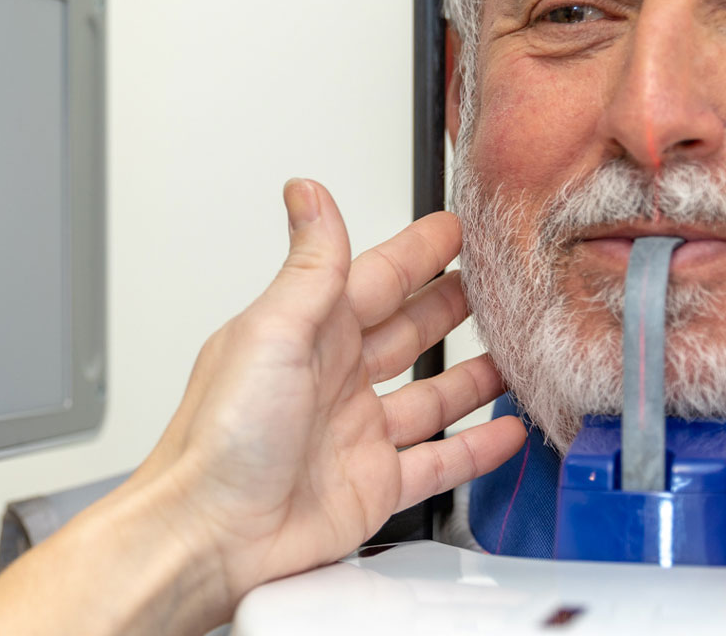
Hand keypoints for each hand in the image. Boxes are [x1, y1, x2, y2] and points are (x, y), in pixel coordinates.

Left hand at [124, 179, 525, 616]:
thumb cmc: (221, 437)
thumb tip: (308, 191)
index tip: (455, 227)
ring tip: (514, 352)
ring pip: (431, 395)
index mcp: (307, 334)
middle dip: (449, 305)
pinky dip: (475, 447)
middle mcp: (332, 380)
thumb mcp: (271, 332)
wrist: (211, 533)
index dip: (417, 252)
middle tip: (496, 282)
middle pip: (406, 330)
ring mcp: (355, 434)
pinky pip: (438, 461)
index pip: (376, 278)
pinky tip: (506, 431)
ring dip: (472, 374)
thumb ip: (308, 266)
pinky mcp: (372, 487)